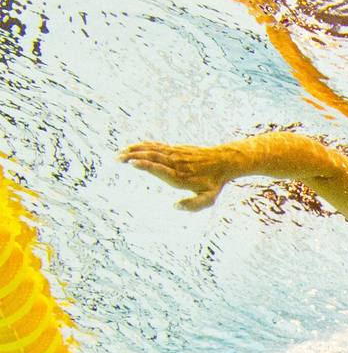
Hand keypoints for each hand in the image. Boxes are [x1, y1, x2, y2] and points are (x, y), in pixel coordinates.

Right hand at [117, 141, 237, 210]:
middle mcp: (176, 164)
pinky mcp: (175, 149)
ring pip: (152, 149)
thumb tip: (176, 207)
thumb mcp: (208, 198)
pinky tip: (131, 148)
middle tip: (118, 159)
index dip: (147, 166)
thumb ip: (193, 205)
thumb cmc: (214, 183)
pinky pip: (156, 146)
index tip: (133, 164)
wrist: (223, 161)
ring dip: (134, 150)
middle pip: (152, 157)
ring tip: (119, 154)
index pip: (161, 169)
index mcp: (180, 177)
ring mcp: (175, 154)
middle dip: (134, 157)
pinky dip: (143, 146)